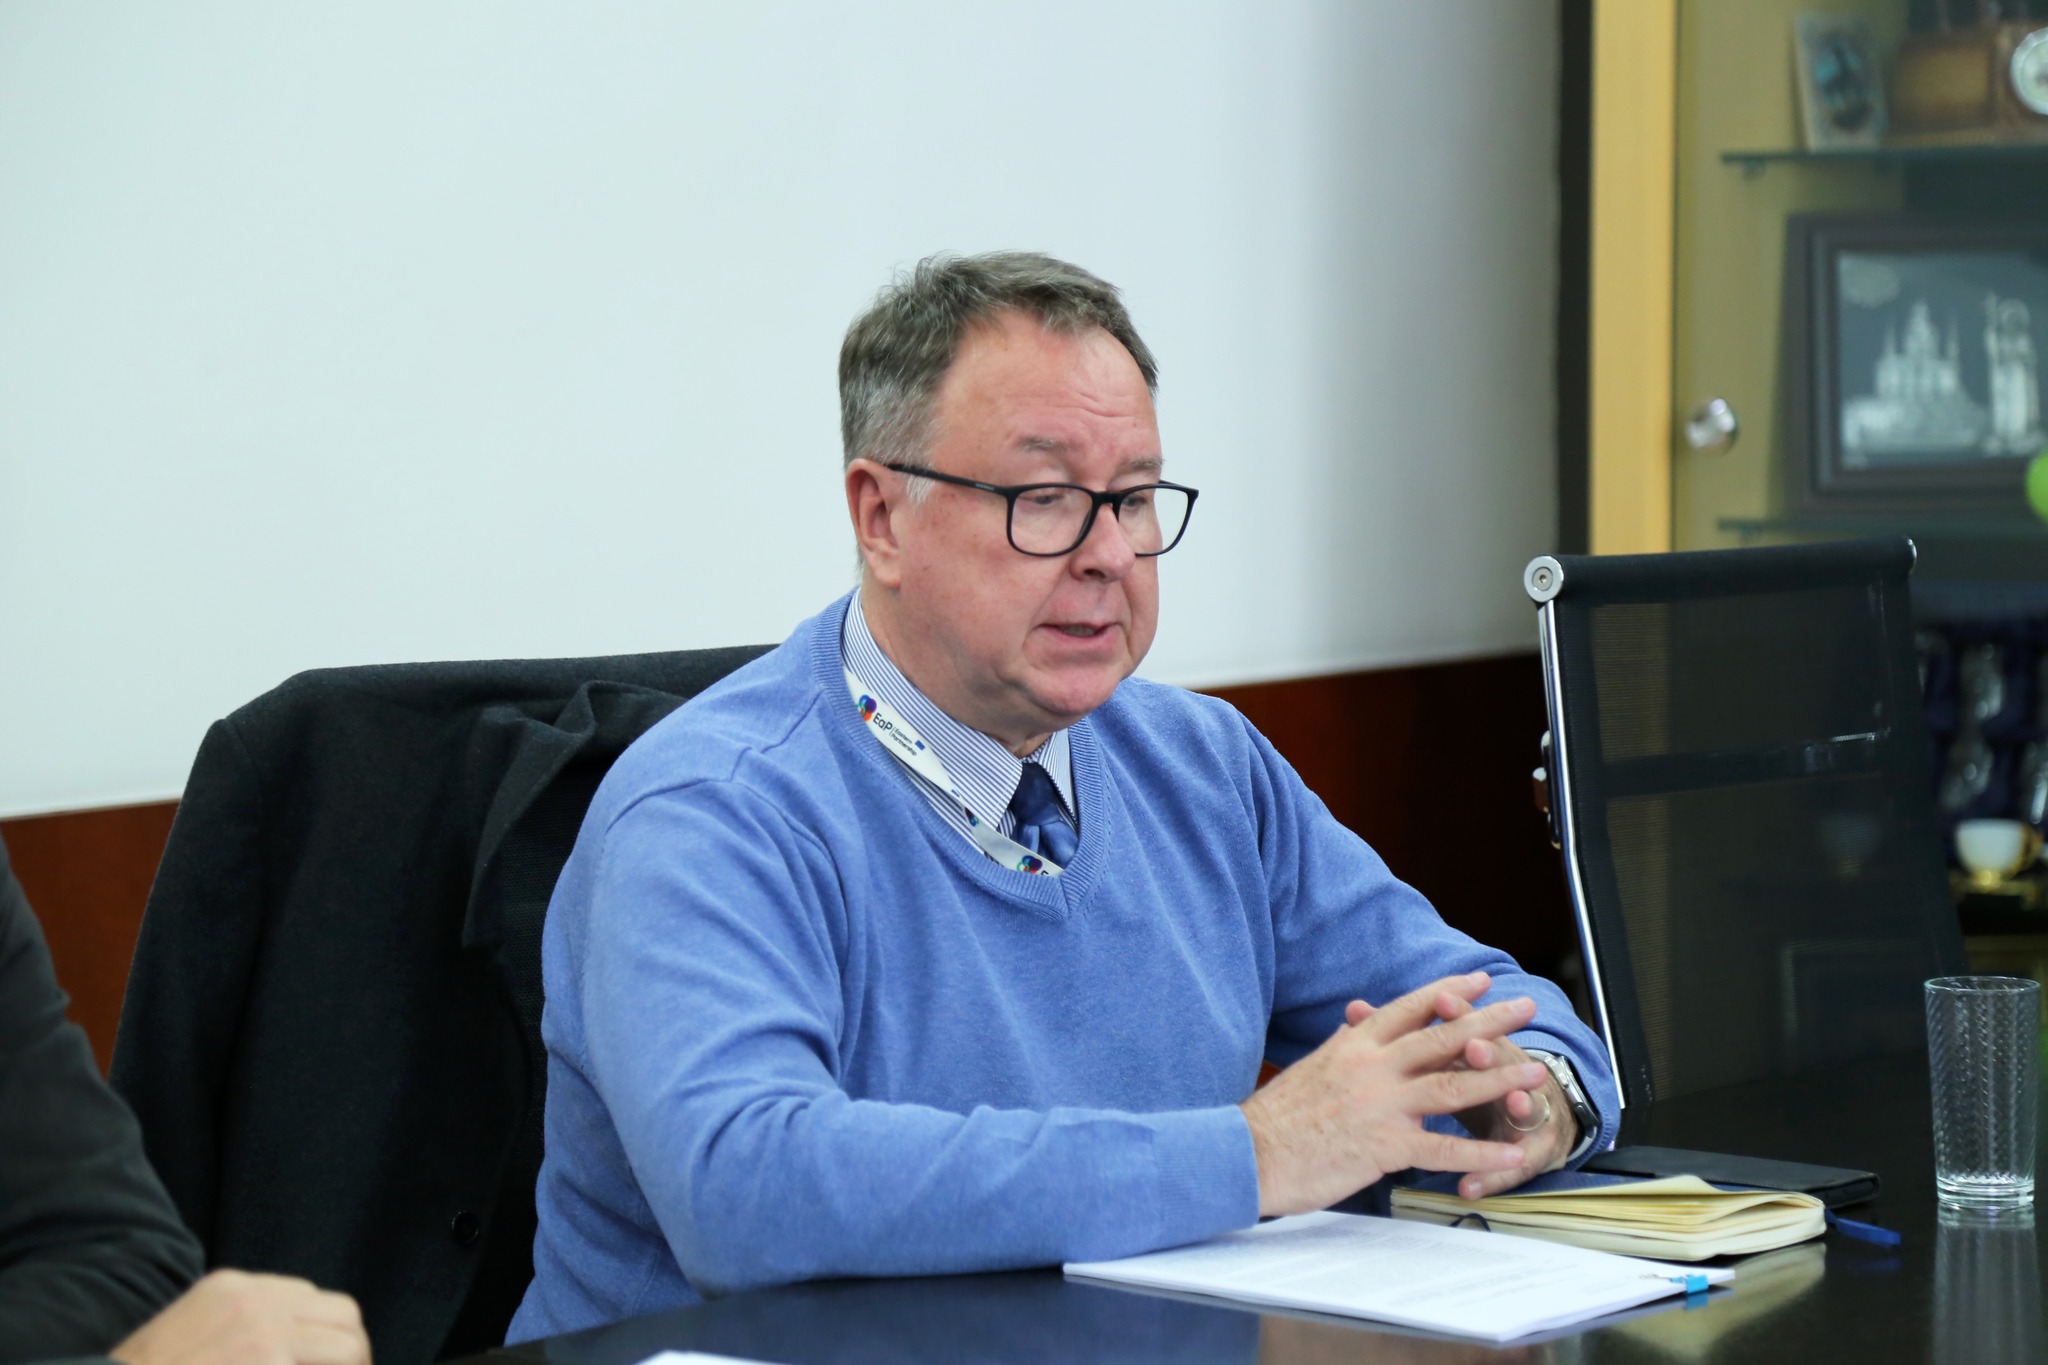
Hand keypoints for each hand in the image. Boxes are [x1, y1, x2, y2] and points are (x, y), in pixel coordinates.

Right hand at [110, 1270, 369, 1364]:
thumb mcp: (191, 1330)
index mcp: (234, 1288)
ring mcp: (266, 1333)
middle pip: (343, 1315)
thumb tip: (295, 1349)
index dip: (323, 1336)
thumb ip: (241, 1327)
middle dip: (352, 1352)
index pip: (310, 1299)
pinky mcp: (268, 1363)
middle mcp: (256, 1300)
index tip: (325, 1364)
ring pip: (348, 1345)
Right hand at [1239, 971, 1549, 1215]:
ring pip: (1452, 1085)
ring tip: (1535, 1073)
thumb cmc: (1276, 1116)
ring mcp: (1381, 1105)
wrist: (1248, 1152)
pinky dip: (1481, 1154)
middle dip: (1490, 1021)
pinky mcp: (1384, 1146)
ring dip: (1500, 1078)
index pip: (1410, 1007)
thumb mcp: (1313, 1065)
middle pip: (1442, 1036)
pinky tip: (1508, 1155)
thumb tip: (1356, 1021)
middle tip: (1525, 1007)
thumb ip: (1343, 1044)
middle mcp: (1372, 1066)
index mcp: (1354, 1043)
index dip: (1448, 991)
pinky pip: (1444, 1148)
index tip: (1478, 979)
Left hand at [1408, 991, 1579, 1199]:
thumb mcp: (1441, 1061)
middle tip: (1475, 1050)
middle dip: (1488, 1054)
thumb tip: (1355, 1009)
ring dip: (1515, 1103)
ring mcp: (1526, 1110)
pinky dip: (1494, 1173)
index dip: (1459, 1011)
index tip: (1443, 999)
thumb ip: (1402, 1035)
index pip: (1469, 1024)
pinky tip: (1471, 1187)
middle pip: (1501, 1059)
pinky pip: (1519, 1163)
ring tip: (1515, 1103)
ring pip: (1524, 1105)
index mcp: (1481, 1046)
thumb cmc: (1471, 1081)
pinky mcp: (1533, 1149)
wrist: (1531, 1122)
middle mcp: (1508, 1071)